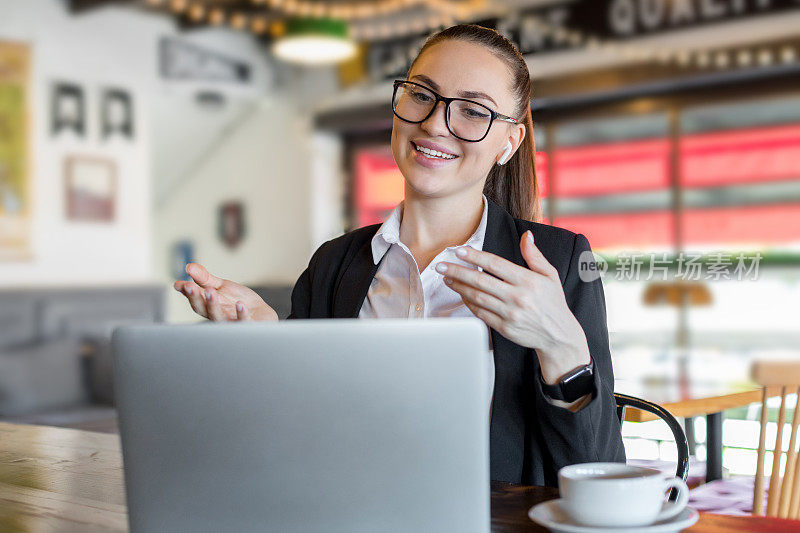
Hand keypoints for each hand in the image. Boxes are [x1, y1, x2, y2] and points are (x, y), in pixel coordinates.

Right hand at [173, 263, 278, 321]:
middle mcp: (217, 316)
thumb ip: (205, 279)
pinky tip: (240, 304)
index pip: (195, 300)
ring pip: (218, 317)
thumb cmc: (237, 301)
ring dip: (213, 305)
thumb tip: (188, 266)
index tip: (179, 284)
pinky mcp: (247, 326)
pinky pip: (242, 322)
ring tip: (210, 291)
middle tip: (190, 286)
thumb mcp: (221, 287)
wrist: (261, 315)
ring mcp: (231, 323)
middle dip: (195, 298)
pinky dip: (240, 314)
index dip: (187, 293)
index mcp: (209, 307)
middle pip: (203, 309)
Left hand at [435, 230, 589, 383]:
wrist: (559, 336)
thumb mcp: (550, 275)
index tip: (459, 251)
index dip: (475, 256)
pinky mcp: (504, 327)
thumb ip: (535, 256)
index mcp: (528, 280)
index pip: (495, 264)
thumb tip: (527, 235)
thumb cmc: (553, 303)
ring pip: (477, 297)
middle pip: (480, 280)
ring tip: (447, 279)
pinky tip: (461, 295)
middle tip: (441, 266)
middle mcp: (518, 296)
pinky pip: (481, 313)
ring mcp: (510, 313)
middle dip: (458, 271)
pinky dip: (468, 303)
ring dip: (459, 287)